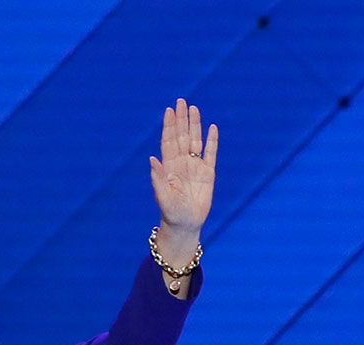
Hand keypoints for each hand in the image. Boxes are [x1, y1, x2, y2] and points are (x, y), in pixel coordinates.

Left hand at [149, 99, 217, 254]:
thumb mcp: (163, 196)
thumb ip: (158, 177)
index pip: (168, 141)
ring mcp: (195, 167)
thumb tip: (152, 159)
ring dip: (195, 125)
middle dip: (181, 119)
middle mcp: (181, 163)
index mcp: (169, 166)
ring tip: (193, 108)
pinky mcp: (208, 174)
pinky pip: (211, 154)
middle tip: (181, 101)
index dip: (169, 126)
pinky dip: (212, 141)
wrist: (185, 224)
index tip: (169, 110)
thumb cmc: (171, 212)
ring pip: (195, 140)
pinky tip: (212, 128)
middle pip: (181, 136)